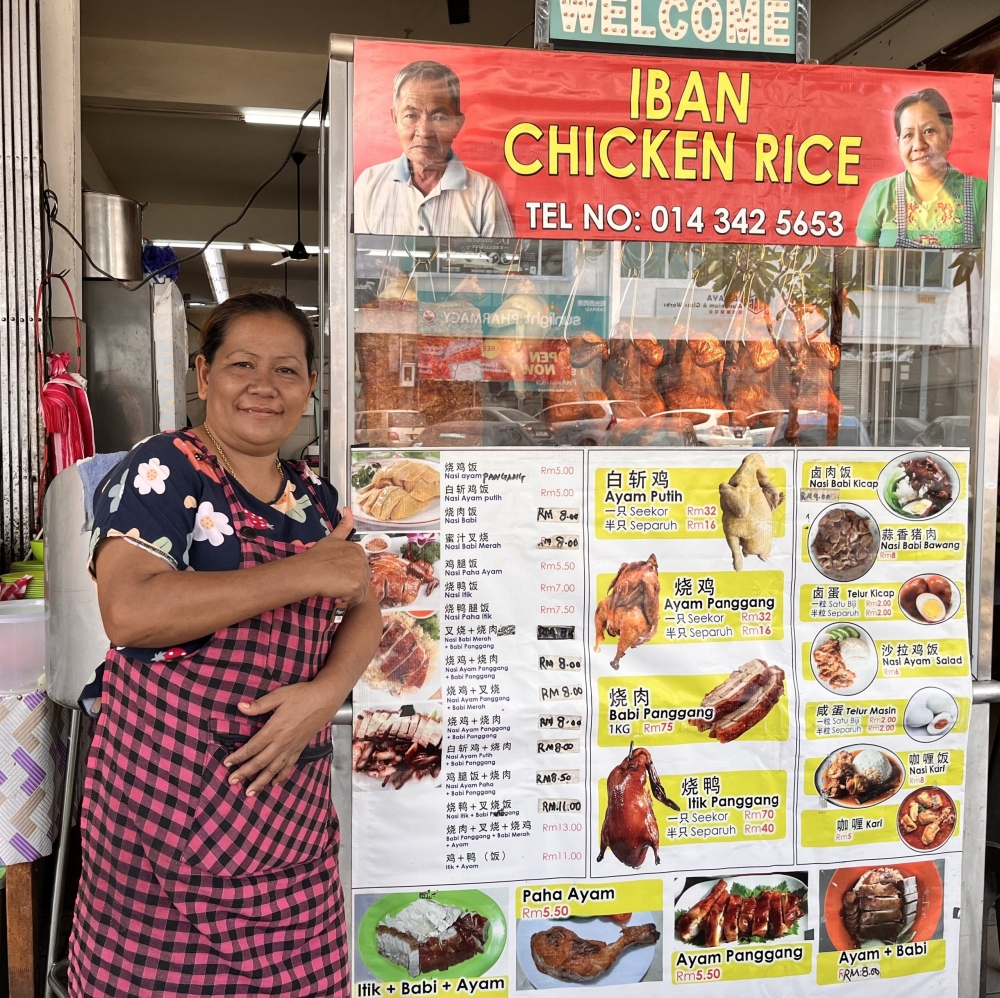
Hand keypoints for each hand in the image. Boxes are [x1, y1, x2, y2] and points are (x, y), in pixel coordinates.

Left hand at [222, 682, 337, 795]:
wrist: (325, 699)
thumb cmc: (301, 695)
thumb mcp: (279, 695)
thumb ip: (259, 704)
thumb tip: (240, 707)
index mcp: (274, 729)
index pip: (252, 747)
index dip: (239, 756)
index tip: (227, 763)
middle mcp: (282, 742)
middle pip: (260, 762)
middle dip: (245, 773)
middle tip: (231, 782)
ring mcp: (291, 748)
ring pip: (273, 769)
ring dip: (260, 781)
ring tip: (249, 793)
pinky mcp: (299, 749)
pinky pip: (288, 766)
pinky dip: (280, 776)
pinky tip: (273, 784)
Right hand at [298, 508, 370, 606]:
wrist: (309, 571)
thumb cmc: (316, 557)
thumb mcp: (332, 538)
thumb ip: (343, 525)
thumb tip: (347, 508)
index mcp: (357, 549)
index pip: (358, 567)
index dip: (347, 573)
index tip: (336, 574)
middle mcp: (362, 559)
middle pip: (361, 578)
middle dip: (350, 583)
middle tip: (334, 582)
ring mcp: (361, 573)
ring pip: (360, 589)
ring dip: (349, 592)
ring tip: (335, 587)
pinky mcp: (358, 586)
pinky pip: (357, 598)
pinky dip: (348, 600)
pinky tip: (337, 593)